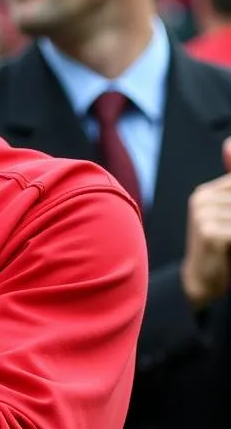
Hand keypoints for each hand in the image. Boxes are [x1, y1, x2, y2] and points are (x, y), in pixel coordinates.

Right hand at [182, 136, 230, 308]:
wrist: (200, 286)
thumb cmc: (221, 253)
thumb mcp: (228, 217)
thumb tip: (229, 142)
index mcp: (207, 193)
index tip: (228, 224)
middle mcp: (202, 198)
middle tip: (229, 232)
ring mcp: (204, 213)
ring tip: (230, 241)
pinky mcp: (211, 231)